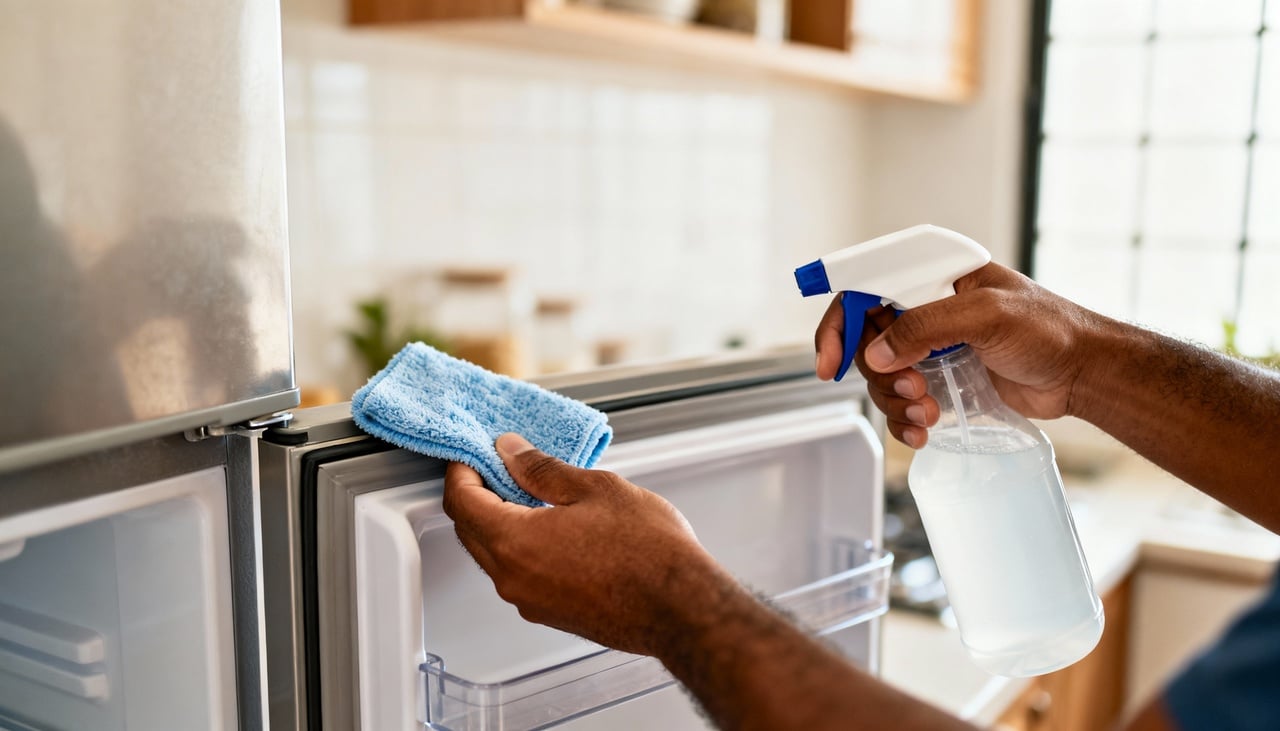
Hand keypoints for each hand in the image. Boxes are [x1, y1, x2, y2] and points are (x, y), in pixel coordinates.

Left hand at [442, 433, 723, 656]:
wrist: (681, 609)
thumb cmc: (649, 553)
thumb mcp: (595, 488)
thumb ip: (542, 469)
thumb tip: (511, 453)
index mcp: (514, 542)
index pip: (461, 501)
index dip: (462, 470)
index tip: (475, 452)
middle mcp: (512, 579)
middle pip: (470, 530)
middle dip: (477, 494)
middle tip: (501, 466)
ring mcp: (530, 602)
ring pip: (494, 554)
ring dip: (500, 521)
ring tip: (533, 493)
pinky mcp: (550, 613)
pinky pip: (519, 574)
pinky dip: (521, 546)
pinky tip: (553, 527)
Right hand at [815, 262, 1102, 447]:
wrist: (1083, 373)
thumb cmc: (1050, 330)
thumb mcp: (987, 315)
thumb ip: (926, 326)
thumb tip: (876, 353)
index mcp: (932, 277)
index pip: (865, 289)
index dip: (839, 324)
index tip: (829, 363)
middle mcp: (925, 308)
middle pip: (866, 340)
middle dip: (878, 374)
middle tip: (910, 392)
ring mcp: (932, 346)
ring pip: (880, 376)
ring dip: (894, 401)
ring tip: (927, 414)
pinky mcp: (941, 380)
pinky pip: (901, 401)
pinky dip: (904, 420)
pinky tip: (923, 431)